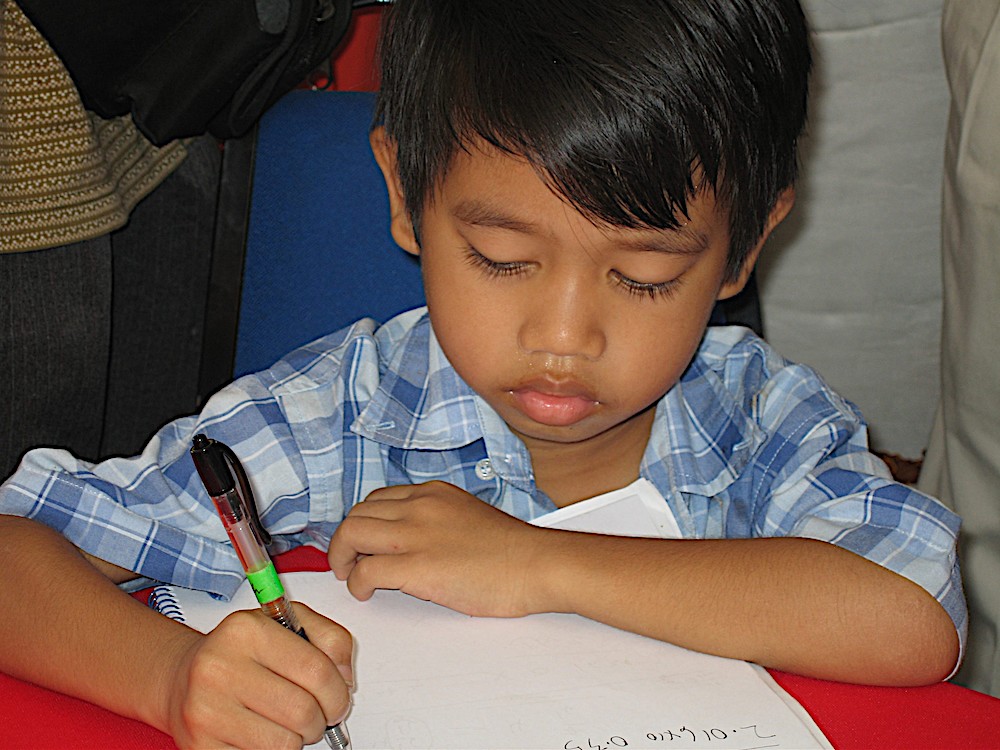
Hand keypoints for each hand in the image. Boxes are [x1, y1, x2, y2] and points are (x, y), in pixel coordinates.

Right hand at [165, 604, 352, 748]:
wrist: (182, 678)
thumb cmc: (241, 653)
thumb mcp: (288, 624)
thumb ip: (329, 638)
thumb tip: (345, 678)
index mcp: (246, 631)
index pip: (317, 671)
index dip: (338, 692)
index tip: (338, 698)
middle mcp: (219, 667)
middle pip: (304, 711)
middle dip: (320, 719)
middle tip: (315, 714)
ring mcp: (205, 710)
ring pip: (285, 743)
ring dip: (297, 738)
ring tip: (287, 723)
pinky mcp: (200, 746)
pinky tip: (264, 734)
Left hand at [328, 481, 547, 616]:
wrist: (536, 565)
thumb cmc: (513, 551)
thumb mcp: (468, 516)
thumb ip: (437, 520)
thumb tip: (416, 539)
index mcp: (433, 494)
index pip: (377, 499)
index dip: (363, 522)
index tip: (361, 540)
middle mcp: (419, 507)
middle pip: (357, 514)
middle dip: (345, 539)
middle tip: (348, 560)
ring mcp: (416, 535)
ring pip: (351, 535)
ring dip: (343, 558)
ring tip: (351, 575)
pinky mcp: (416, 567)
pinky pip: (365, 572)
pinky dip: (357, 585)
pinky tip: (367, 593)